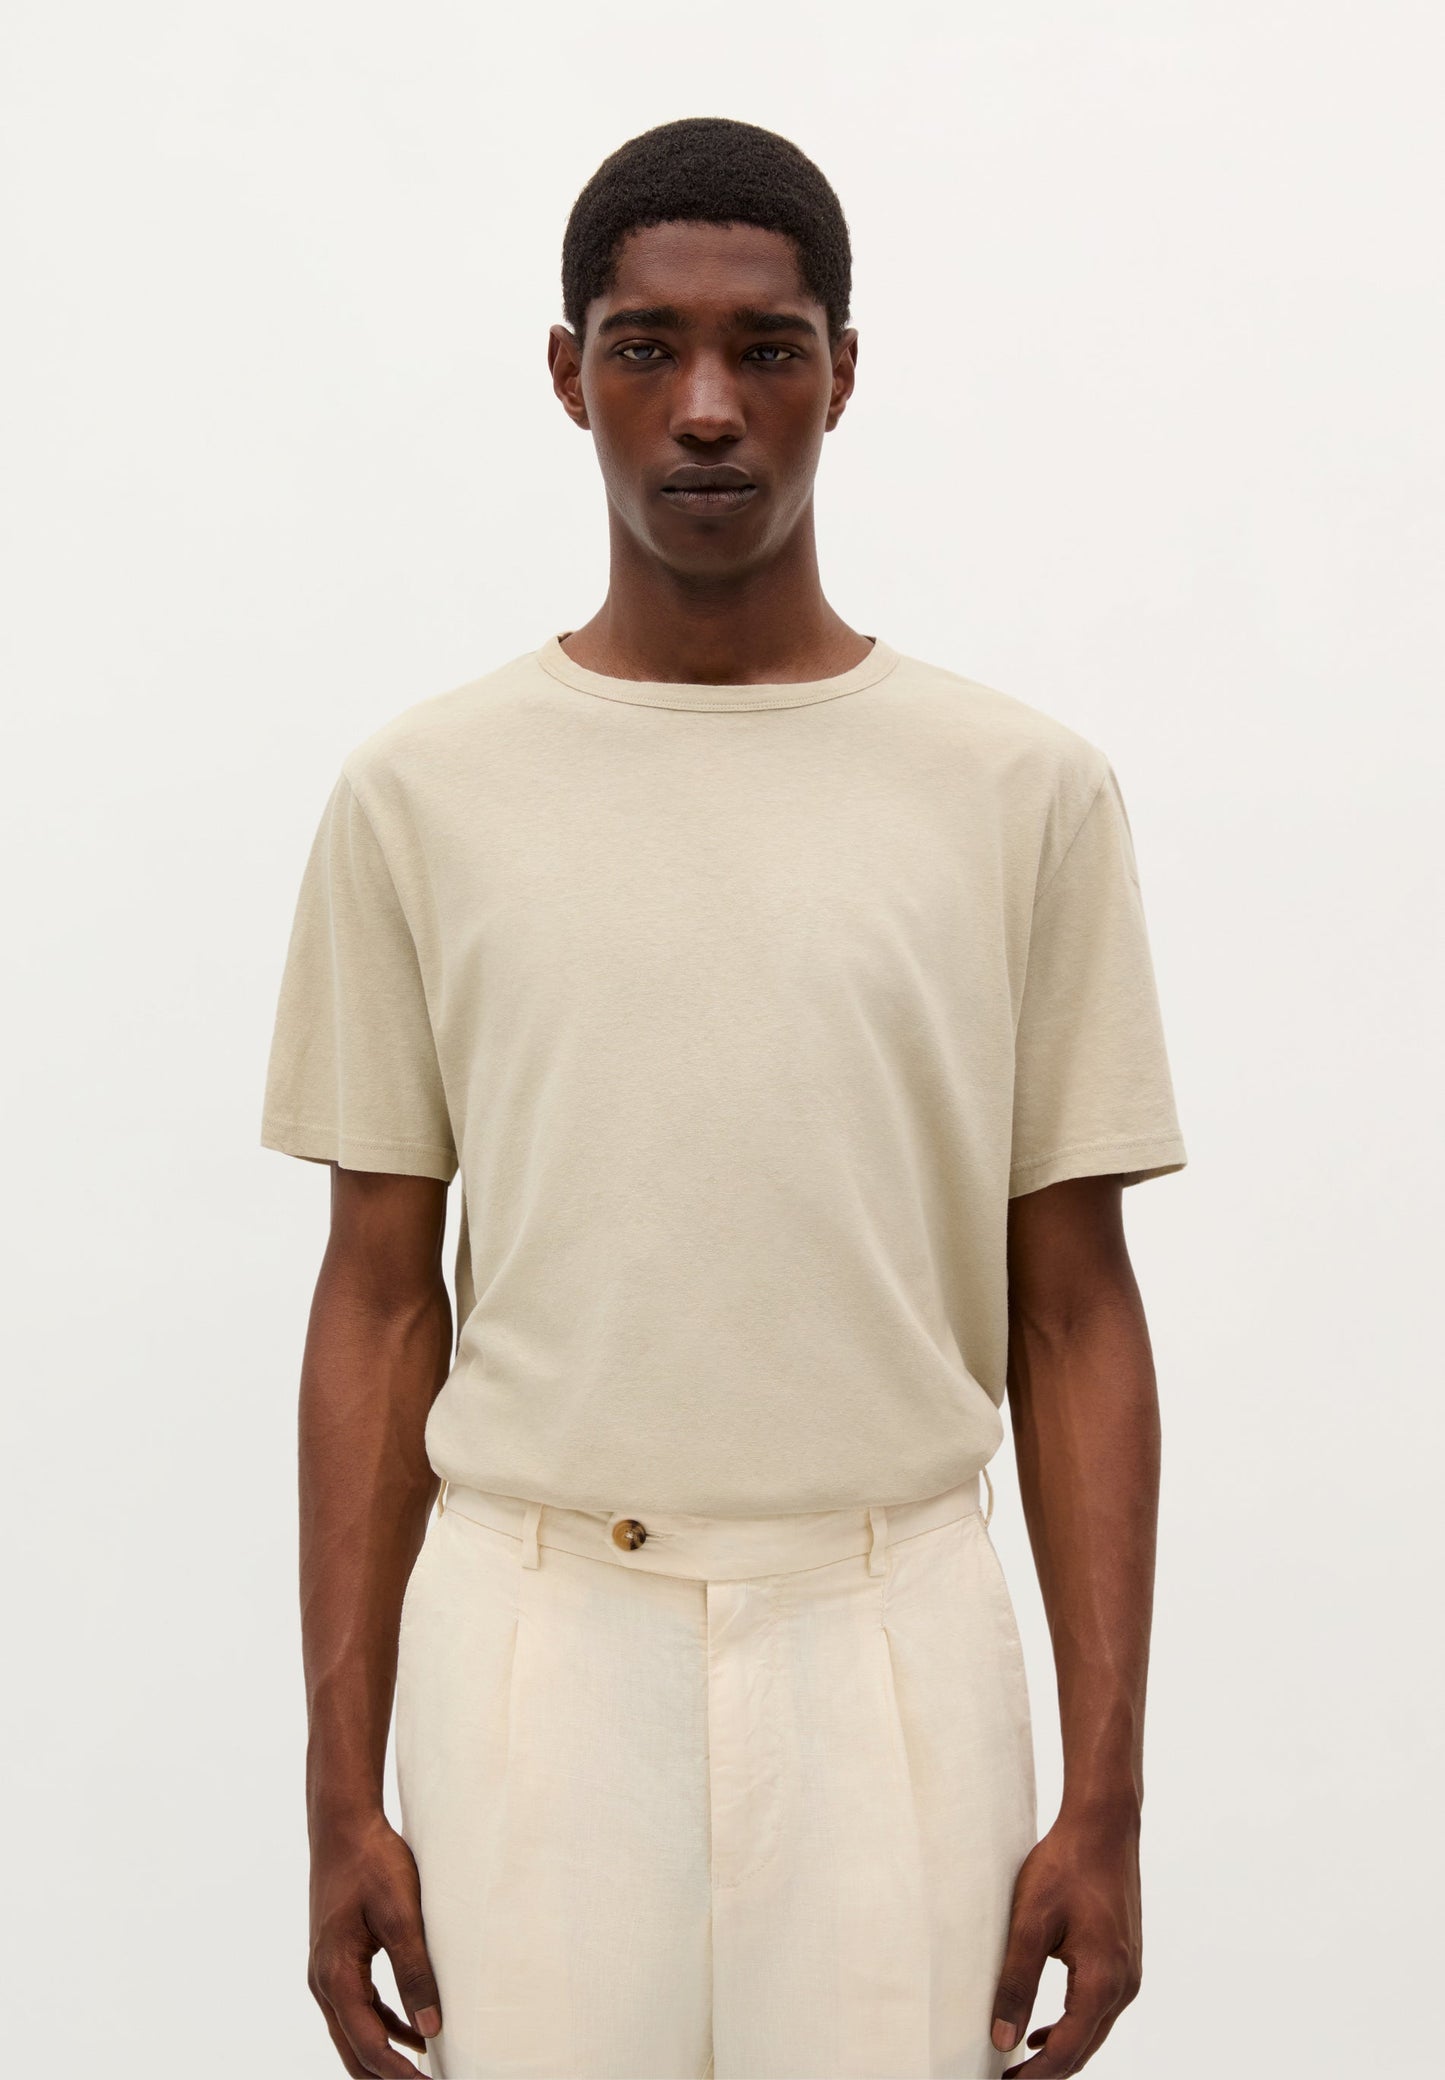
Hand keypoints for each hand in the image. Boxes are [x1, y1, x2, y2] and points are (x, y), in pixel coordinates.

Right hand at [308, 1809, 441, 2076]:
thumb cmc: (373, 1862)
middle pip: (354, 2051)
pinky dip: (384, 2026)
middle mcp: (324, 1981)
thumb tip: (431, 2028)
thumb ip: (415, 1972)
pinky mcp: (338, 1959)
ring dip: (385, 2055)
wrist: (344, 1825)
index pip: (369, 2045)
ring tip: (423, 2071)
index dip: (399, 2075)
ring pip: (354, 2032)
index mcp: (337, 1975)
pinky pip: (358, 2008)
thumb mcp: (401, 1914)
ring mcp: (327, 1971)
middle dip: (387, 2076)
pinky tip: (414, 2032)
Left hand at [989, 1807, 1142, 2075]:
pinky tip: (1042, 2028)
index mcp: (1104, 1980)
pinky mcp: (1124, 1959)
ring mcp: (1129, 1973)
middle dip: (1048, 2070)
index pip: (1068, 2050)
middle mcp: (1125, 1985)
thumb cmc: (1065, 1865)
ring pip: (1092, 2030)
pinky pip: (1098, 2008)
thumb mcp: (1030, 1921)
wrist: (1104, 1825)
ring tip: (1020, 2063)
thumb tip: (1002, 2038)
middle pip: (1085, 2048)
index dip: (1036, 2075)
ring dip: (1060, 2050)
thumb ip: (1016, 1982)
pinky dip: (1072, 2026)